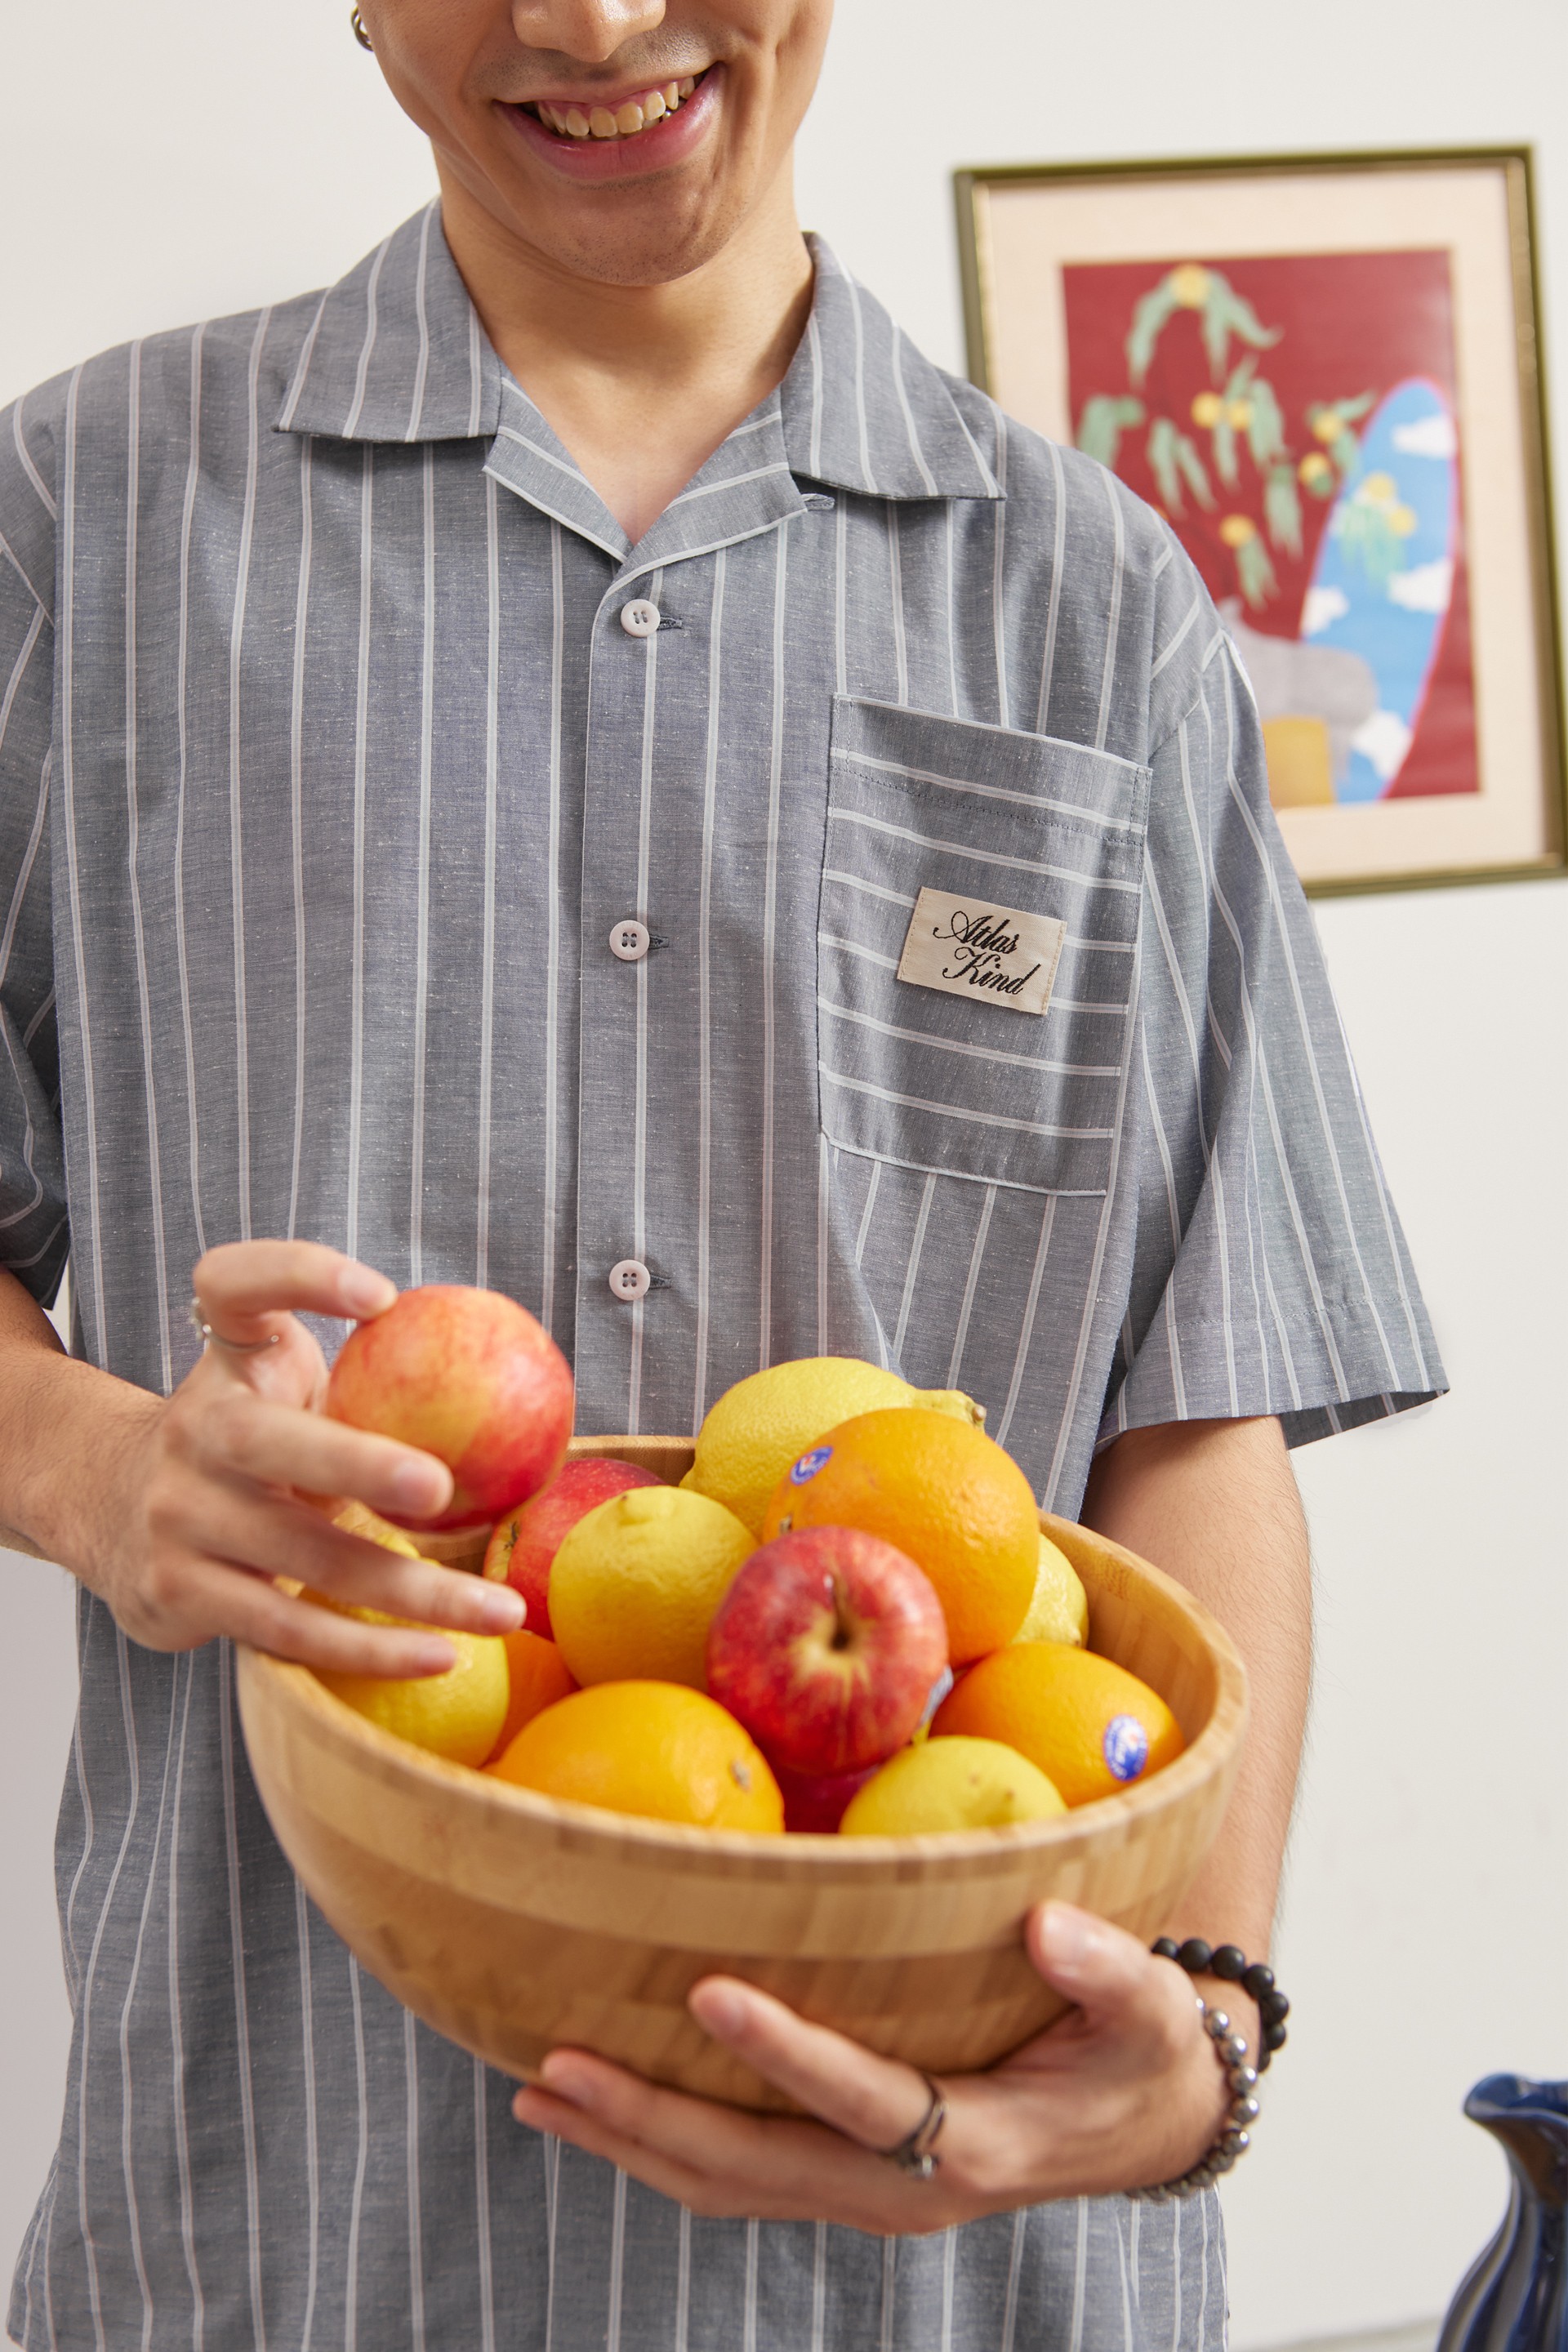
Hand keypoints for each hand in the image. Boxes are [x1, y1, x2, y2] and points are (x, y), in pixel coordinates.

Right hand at [51, 1241, 523, 1676]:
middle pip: (266, 1441)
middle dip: (356, 1464)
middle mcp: (191, 1432)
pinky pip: (287, 1630)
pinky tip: (438, 1656)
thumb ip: (362, 1373)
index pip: (233, 1285)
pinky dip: (368, 1649)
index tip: (383, 1296)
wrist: (109, 1508)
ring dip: (411, 1593)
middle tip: (441, 1486)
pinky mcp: (179, 1594)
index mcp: (225, 1362)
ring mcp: (179, 1517)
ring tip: (498, 1612)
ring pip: (299, 1559)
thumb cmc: (245, 1440)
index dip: (301, 1274)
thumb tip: (516, 1375)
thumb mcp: (280, 1385)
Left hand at [511, 1903, 1233, 2229]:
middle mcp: (901, 2187)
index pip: (860, 2099)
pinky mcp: (845, 2178)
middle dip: (649, 2120)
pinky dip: (661, 2145)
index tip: (706, 1993)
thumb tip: (1051, 1925)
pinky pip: (739, 2174)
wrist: (1145, 2124)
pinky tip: (600, 2104)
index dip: (784, 2055)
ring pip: (727, 2182)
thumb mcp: (1149, 2010)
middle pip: (755, 2166)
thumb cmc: (1140, 2050)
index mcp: (972, 2141)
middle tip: (554, 2068)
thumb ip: (1107, 1971)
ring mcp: (866, 2194)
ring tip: (539, 2091)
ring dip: (630, 2141)